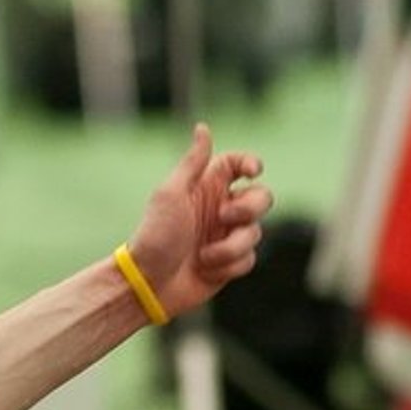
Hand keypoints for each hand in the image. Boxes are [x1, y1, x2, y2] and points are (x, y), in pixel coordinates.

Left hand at [124, 123, 271, 319]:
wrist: (148, 282)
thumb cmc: (155, 235)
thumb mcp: (171, 194)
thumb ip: (192, 163)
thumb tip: (202, 127)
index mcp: (206, 188)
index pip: (239, 165)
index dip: (251, 164)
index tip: (252, 173)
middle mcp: (220, 209)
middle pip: (262, 197)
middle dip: (249, 209)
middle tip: (223, 218)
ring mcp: (226, 236)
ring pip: (256, 232)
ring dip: (230, 247)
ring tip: (202, 256)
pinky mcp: (230, 262)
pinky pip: (249, 258)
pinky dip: (228, 265)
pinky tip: (204, 270)